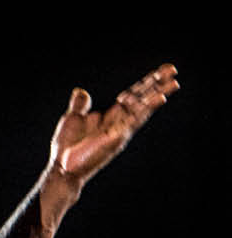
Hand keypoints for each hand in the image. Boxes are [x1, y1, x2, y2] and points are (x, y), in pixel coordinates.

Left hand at [48, 63, 178, 182]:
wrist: (63, 167)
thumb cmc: (68, 146)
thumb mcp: (73, 119)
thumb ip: (80, 106)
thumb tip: (81, 92)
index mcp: (111, 115)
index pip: (133, 94)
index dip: (146, 83)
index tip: (161, 70)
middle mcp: (120, 121)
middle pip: (142, 98)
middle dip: (157, 84)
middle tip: (172, 70)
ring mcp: (121, 129)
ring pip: (143, 108)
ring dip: (158, 94)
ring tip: (173, 83)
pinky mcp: (118, 137)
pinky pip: (134, 119)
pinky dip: (146, 108)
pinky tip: (159, 99)